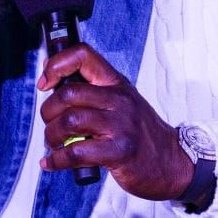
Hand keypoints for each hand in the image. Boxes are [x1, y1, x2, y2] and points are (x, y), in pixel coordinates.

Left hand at [38, 44, 193, 200]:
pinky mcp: (119, 152)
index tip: (45, 83)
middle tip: (49, 123)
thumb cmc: (141, 132)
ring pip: (69, 121)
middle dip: (48, 110)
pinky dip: (57, 160)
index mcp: (116, 83)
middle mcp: (119, 99)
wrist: (172, 161)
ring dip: (51, 136)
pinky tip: (52, 162)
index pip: (82, 55)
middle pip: (68, 93)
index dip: (57, 64)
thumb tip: (53, 81)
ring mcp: (120, 125)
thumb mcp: (122, 101)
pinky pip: (76, 152)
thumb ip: (93, 91)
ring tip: (53, 144)